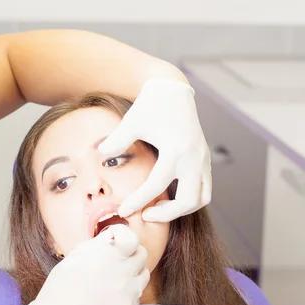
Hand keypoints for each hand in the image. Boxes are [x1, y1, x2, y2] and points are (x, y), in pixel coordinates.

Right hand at [15, 225, 148, 304]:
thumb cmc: (55, 301)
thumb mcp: (67, 265)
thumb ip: (92, 248)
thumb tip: (108, 239)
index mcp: (107, 257)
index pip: (132, 238)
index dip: (122, 237)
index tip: (115, 241)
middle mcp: (123, 274)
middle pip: (141, 255)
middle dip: (128, 254)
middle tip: (113, 262)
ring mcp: (130, 296)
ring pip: (142, 277)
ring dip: (130, 275)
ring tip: (109, 283)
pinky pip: (135, 300)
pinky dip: (125, 297)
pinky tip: (107, 304)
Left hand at [99, 78, 211, 221]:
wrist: (173, 89)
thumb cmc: (150, 105)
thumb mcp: (131, 121)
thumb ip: (116, 140)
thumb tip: (100, 156)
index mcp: (176, 150)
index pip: (157, 185)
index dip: (138, 201)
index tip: (123, 210)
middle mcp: (194, 158)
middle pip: (188, 201)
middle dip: (166, 214)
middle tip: (145, 215)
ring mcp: (203, 159)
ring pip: (201, 199)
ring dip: (181, 209)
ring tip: (158, 209)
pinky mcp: (204, 159)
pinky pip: (204, 189)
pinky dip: (189, 199)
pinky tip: (169, 197)